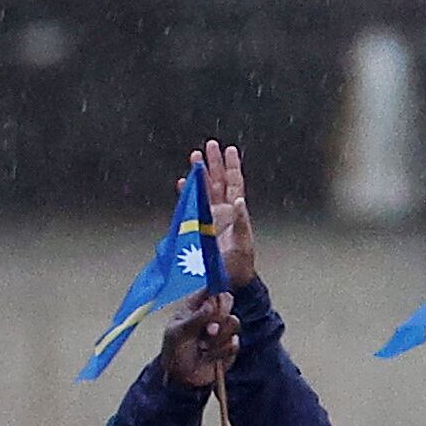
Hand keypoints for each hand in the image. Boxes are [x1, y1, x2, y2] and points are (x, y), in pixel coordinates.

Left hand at [157, 293, 238, 393]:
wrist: (180, 379)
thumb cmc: (174, 352)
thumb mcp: (178, 334)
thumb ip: (195, 319)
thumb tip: (211, 305)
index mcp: (197, 306)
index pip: (213, 290)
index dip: (217, 293)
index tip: (216, 305)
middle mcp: (211, 315)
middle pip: (228, 302)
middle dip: (220, 317)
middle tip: (209, 330)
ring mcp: (222, 331)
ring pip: (234, 322)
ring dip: (219, 337)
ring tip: (204, 346)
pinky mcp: (229, 347)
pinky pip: (235, 343)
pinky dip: (222, 351)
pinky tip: (210, 356)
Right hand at [201, 138, 257, 290]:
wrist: (228, 281)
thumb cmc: (238, 264)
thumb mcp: (243, 242)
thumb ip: (241, 222)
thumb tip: (239, 201)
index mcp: (235, 213)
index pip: (234, 183)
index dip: (231, 166)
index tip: (228, 149)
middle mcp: (223, 212)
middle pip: (219, 181)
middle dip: (214, 163)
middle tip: (209, 145)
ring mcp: (211, 218)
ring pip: (205, 190)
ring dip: (200, 174)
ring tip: (195, 157)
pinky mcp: (200, 226)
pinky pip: (192, 205)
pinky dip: (188, 193)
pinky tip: (183, 182)